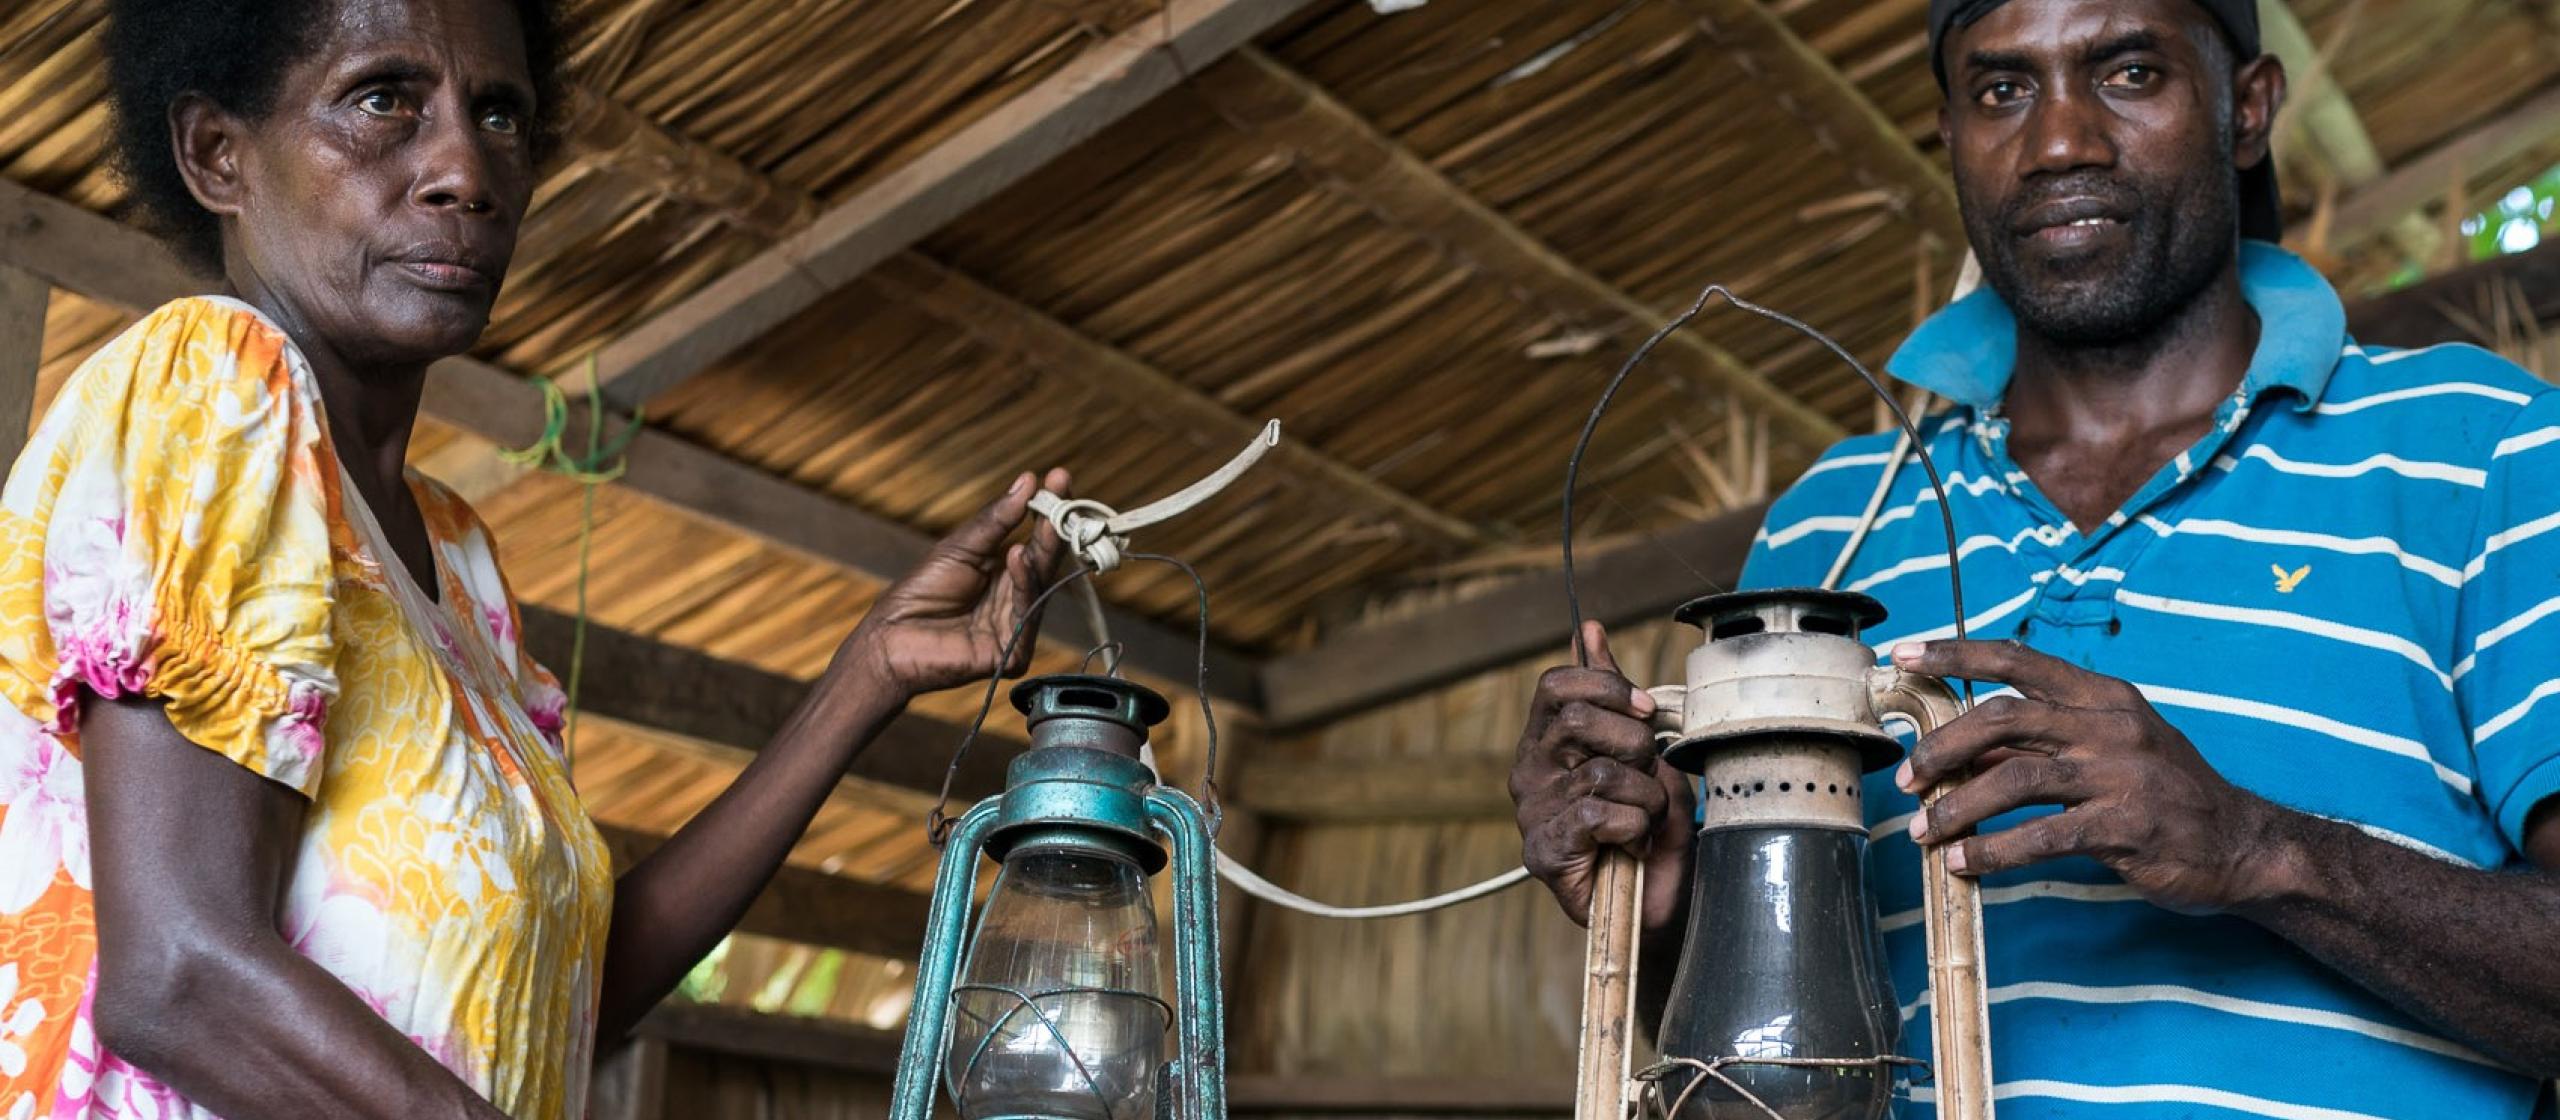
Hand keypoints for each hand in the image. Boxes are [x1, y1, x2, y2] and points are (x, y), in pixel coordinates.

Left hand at [838, 469, 1071, 696]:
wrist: (891, 638)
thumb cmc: (921, 592)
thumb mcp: (960, 547)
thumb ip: (996, 520)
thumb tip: (1027, 481)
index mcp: (1004, 573)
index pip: (1035, 538)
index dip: (1047, 510)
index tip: (1058, 477)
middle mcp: (1015, 598)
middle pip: (1043, 560)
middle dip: (1055, 527)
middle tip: (1063, 495)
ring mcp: (1017, 625)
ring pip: (1039, 584)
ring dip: (1043, 551)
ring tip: (1046, 522)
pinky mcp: (1013, 652)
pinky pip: (1026, 614)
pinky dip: (1023, 584)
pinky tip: (1017, 557)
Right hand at [1512, 621, 1694, 932]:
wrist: (1658, 907)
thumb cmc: (1650, 827)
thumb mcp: (1642, 752)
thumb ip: (1613, 696)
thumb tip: (1588, 628)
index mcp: (1546, 741)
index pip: (1556, 685)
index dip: (1608, 687)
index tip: (1645, 713)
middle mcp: (1528, 773)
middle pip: (1578, 719)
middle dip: (1634, 745)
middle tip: (1646, 779)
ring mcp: (1532, 815)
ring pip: (1600, 772)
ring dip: (1644, 798)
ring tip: (1645, 822)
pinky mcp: (1544, 853)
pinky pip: (1598, 815)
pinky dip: (1634, 828)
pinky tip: (1632, 845)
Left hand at [1894, 639, 2289, 913]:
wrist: (2242, 844)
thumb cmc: (2163, 792)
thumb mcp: (2108, 747)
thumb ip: (2041, 741)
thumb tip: (1961, 746)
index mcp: (2103, 696)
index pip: (2019, 659)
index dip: (1955, 654)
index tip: (1904, 655)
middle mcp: (2110, 725)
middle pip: (2004, 718)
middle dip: (1942, 746)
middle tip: (1906, 777)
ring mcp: (2121, 775)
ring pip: (2014, 778)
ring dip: (1957, 807)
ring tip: (1924, 830)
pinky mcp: (2126, 827)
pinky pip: (2043, 837)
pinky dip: (1994, 851)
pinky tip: (1966, 864)